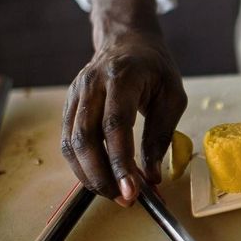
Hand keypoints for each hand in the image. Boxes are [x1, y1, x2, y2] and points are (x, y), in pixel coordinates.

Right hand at [62, 33, 186, 204]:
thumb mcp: (172, 96)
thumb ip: (161, 136)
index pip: (115, 125)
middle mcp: (91, 84)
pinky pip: (68, 141)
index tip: (133, 190)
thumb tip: (153, 177)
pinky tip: (100, 177)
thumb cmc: (155, 68)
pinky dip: (82, 165)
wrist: (128, 41)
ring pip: (71, 143)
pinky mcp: (70, 105)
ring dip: (90, 175)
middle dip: (102, 175)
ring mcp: (76, 94)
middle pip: (86, 138)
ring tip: (114, 193)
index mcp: (122, 77)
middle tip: (125, 199)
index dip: (121, 161)